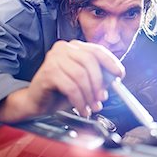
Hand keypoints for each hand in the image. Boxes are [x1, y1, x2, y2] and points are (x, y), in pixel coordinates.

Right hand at [0, 40, 124, 124]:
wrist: (36, 102)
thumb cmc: (61, 91)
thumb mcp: (84, 82)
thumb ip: (98, 77)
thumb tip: (114, 79)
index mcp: (74, 47)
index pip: (97, 50)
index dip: (111, 62)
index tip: (120, 75)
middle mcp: (63, 48)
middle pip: (90, 62)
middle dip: (99, 83)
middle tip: (102, 98)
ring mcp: (53, 58)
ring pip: (81, 76)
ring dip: (89, 95)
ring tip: (91, 107)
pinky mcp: (47, 72)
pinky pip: (71, 87)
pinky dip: (80, 101)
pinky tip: (82, 109)